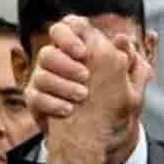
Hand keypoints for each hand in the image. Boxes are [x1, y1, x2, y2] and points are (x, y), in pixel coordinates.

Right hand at [27, 16, 152, 163]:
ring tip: (83, 95)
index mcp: (74, 50)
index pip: (64, 28)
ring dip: (62, 84)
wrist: (92, 135)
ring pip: (41, 74)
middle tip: (86, 75)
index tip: (84, 51)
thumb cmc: (110, 104)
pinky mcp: (35, 100)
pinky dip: (53, 102)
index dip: (70, 35)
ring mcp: (42, 80)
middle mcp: (54, 62)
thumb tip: (123, 38)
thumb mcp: (126, 85)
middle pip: (48, 51)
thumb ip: (128, 62)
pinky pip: (36, 97)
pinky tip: (69, 109)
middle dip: (66, 61)